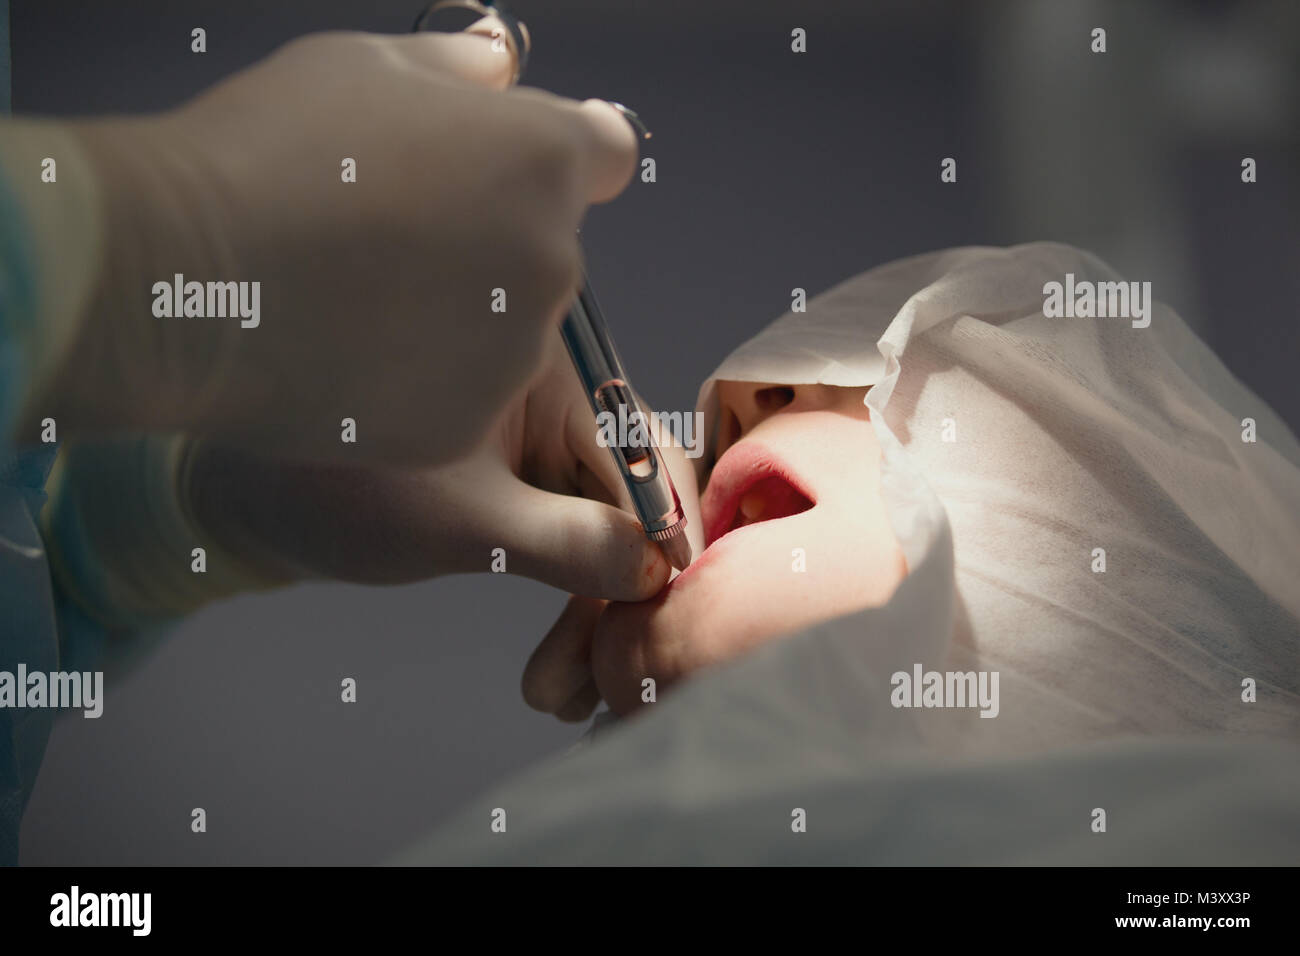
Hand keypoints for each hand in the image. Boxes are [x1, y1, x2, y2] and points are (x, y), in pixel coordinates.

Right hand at [28, 21, 637, 465]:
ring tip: (356, 299)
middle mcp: (552, 261)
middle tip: (392, 236)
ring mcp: (511, 354)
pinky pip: (456, 396)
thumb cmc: (270, 153)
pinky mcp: (464, 424)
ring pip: (504, 331)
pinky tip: (344, 355)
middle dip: (492, 240)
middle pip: (545, 248)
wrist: (186, 277)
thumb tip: (498, 69)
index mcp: (544, 160)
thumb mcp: (364, 66)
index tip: (505, 170)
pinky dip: (415, 382)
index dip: (554, 159)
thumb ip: (457, 69)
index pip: (604, 155)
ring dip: (456, 317)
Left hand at [183, 331, 703, 645]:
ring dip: (591, 616)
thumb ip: (563, 542)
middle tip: (605, 683)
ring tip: (562, 696)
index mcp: (541, 359)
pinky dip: (567, 604)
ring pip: (600, 530)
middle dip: (617, 593)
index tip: (669, 601)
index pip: (633, 444)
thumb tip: (657, 567)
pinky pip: (568, 541)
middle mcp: (551, 389)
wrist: (250, 501)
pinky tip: (558, 676)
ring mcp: (537, 437)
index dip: (661, 527)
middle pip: (626, 495)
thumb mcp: (458, 521)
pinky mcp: (520, 478)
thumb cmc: (330, 484)